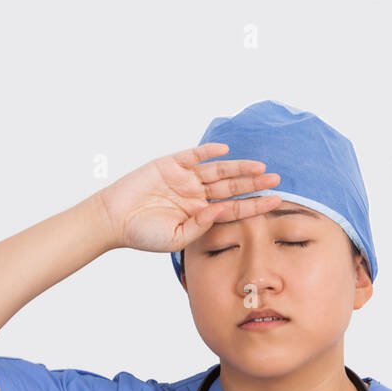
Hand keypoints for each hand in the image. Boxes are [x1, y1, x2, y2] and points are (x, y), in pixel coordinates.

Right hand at [92, 142, 280, 253]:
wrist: (114, 220)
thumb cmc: (142, 234)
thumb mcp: (175, 240)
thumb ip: (199, 228)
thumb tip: (219, 211)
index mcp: (199, 214)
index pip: (233, 208)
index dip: (254, 205)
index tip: (275, 202)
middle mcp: (196, 195)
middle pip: (231, 187)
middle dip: (254, 184)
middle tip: (277, 180)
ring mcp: (184, 178)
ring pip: (217, 171)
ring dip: (239, 168)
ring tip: (260, 168)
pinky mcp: (170, 164)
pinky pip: (193, 155)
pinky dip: (208, 152)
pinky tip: (225, 150)